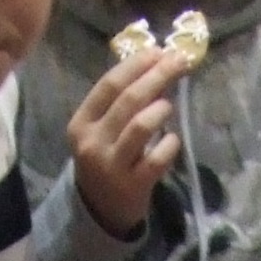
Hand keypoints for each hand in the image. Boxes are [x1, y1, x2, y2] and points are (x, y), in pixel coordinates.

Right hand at [68, 44, 188, 239]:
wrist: (100, 210)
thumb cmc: (106, 158)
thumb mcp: (100, 130)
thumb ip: (119, 101)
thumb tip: (155, 60)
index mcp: (81, 123)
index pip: (109, 85)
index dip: (136, 65)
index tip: (159, 51)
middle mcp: (92, 143)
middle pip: (128, 100)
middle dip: (157, 76)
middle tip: (178, 62)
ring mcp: (111, 166)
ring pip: (140, 127)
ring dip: (160, 110)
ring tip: (169, 106)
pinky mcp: (132, 186)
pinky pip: (157, 159)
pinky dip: (169, 144)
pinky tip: (172, 140)